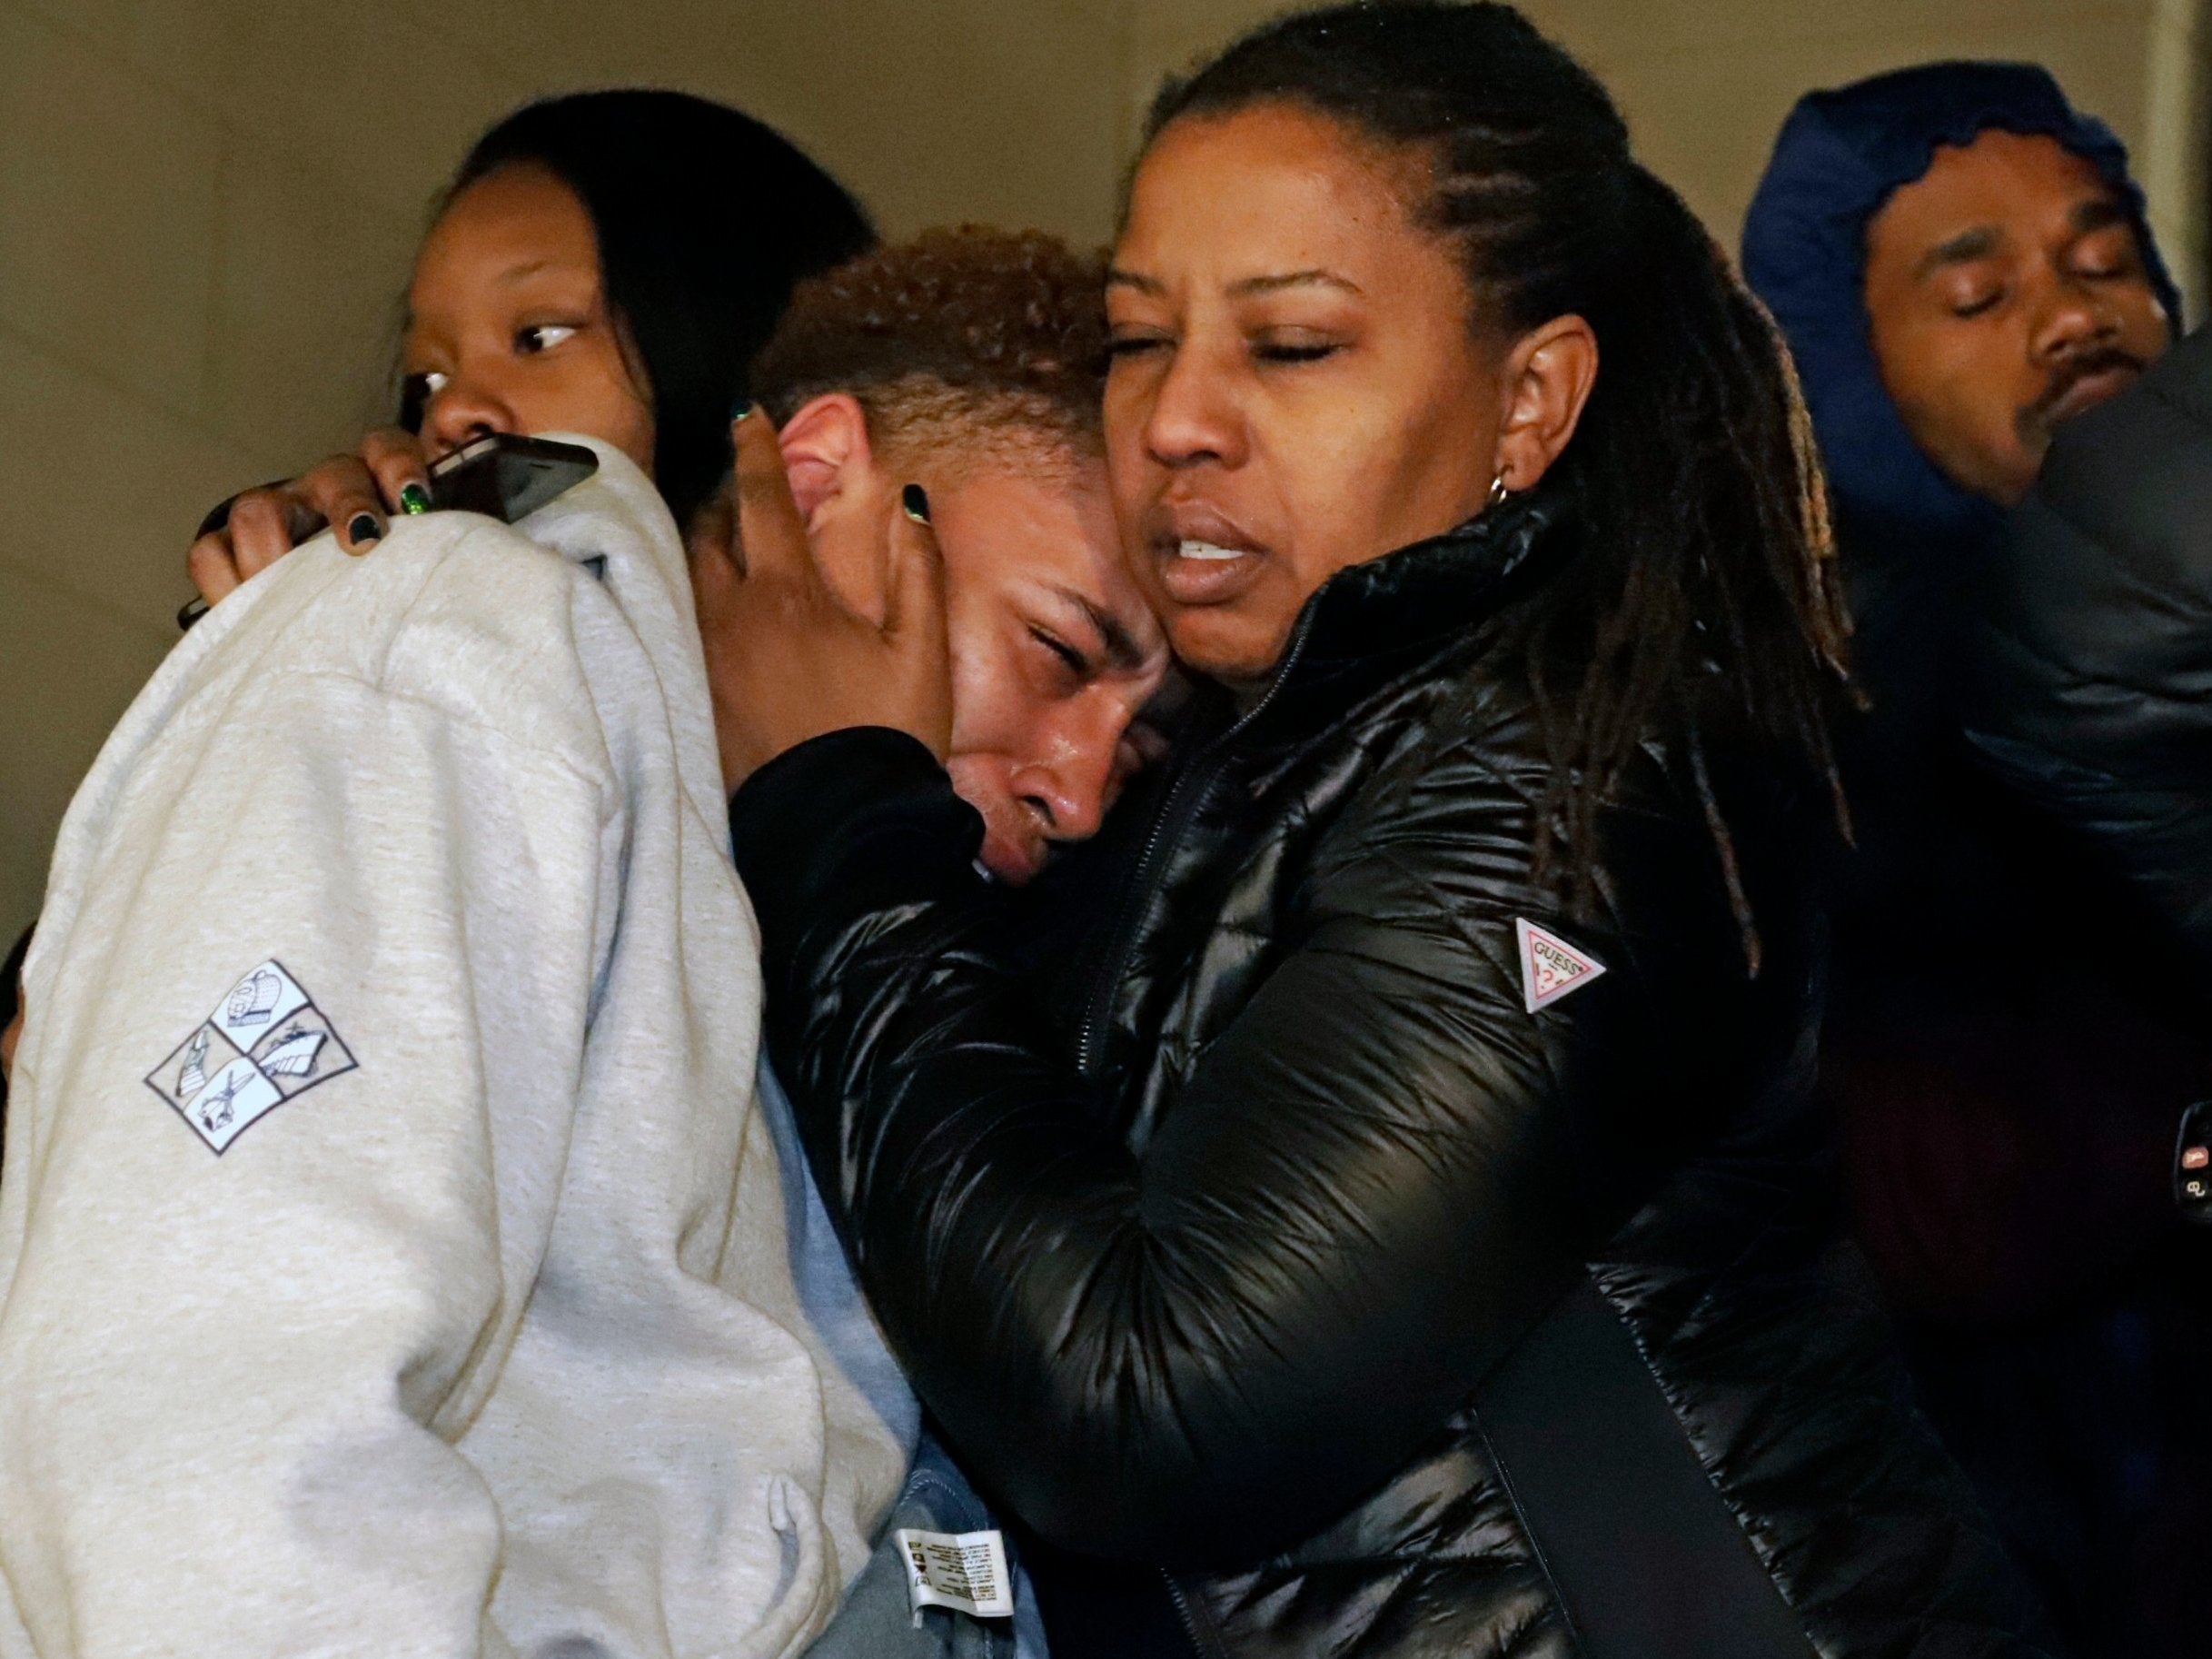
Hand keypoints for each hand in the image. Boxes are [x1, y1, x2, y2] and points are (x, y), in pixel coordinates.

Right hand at [187, 428, 432, 605]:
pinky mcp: (227, 547)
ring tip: (291, 593)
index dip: (400, 466)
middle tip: (364, 544)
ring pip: (258, 509)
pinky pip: (210, 552)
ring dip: (275, 552)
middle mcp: (322, 493)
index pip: (386, 449)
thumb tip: (460, 581)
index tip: (417, 502)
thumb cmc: (393, 588)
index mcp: (375, 484)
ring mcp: (273, 516)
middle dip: (348, 505)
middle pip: (331, 476)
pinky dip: (227, 583)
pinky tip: (250, 612)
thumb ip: (432, 558)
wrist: (344, 622)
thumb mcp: (418, 566)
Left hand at [688, 410, 951, 791]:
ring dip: (701, 548)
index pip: (761, 498)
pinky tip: (711, 611)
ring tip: (721, 542)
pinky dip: (694, 600)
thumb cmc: (886, 736)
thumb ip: (919, 570)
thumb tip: (913, 503)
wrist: (837, 827)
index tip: (746, 414)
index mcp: (788, 593)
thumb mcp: (922, 651)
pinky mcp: (690, 697)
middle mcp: (730, 615)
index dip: (756, 449)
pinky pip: (681, 626)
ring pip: (686, 578)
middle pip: (706, 531)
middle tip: (736, 484)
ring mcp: (702, 658)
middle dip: (719, 498)